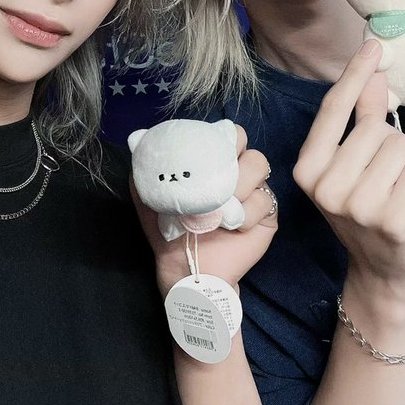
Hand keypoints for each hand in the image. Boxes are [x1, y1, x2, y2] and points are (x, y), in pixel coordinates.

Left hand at [131, 125, 276, 295]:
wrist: (187, 269)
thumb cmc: (169, 230)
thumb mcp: (150, 197)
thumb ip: (146, 169)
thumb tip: (137, 139)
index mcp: (214, 164)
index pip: (229, 135)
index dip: (225, 135)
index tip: (210, 146)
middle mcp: (237, 175)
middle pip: (247, 145)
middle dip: (235, 158)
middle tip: (220, 176)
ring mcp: (254, 194)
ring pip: (259, 167)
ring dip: (240, 184)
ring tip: (221, 206)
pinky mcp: (266, 216)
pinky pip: (264, 201)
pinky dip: (247, 212)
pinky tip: (232, 226)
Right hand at [292, 41, 404, 303]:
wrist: (385, 272)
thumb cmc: (368, 212)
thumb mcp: (353, 165)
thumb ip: (362, 118)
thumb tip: (373, 72)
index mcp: (308, 169)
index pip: (334, 111)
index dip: (355, 75)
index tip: (372, 45)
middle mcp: (327, 188)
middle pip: (378, 130)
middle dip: (390, 145)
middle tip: (384, 180)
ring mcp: (359, 207)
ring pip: (402, 148)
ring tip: (396, 194)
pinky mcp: (394, 220)